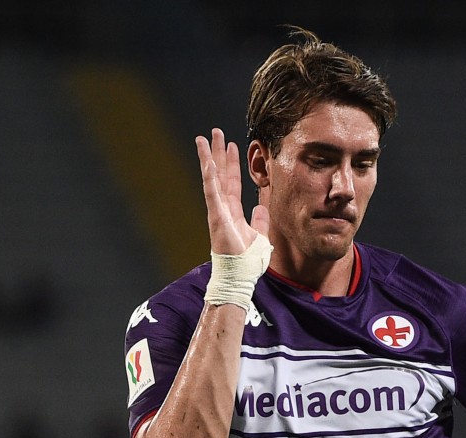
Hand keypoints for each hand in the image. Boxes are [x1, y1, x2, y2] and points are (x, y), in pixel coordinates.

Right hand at [195, 128, 269, 255]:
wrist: (240, 276)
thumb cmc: (248, 262)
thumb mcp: (260, 237)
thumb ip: (260, 221)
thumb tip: (261, 207)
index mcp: (233, 212)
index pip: (232, 182)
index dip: (232, 164)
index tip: (232, 145)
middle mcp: (222, 208)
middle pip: (220, 174)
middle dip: (217, 153)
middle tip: (214, 132)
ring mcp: (217, 211)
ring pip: (211, 179)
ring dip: (208, 158)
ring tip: (204, 138)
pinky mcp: (216, 217)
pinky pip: (211, 193)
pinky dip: (209, 177)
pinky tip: (208, 161)